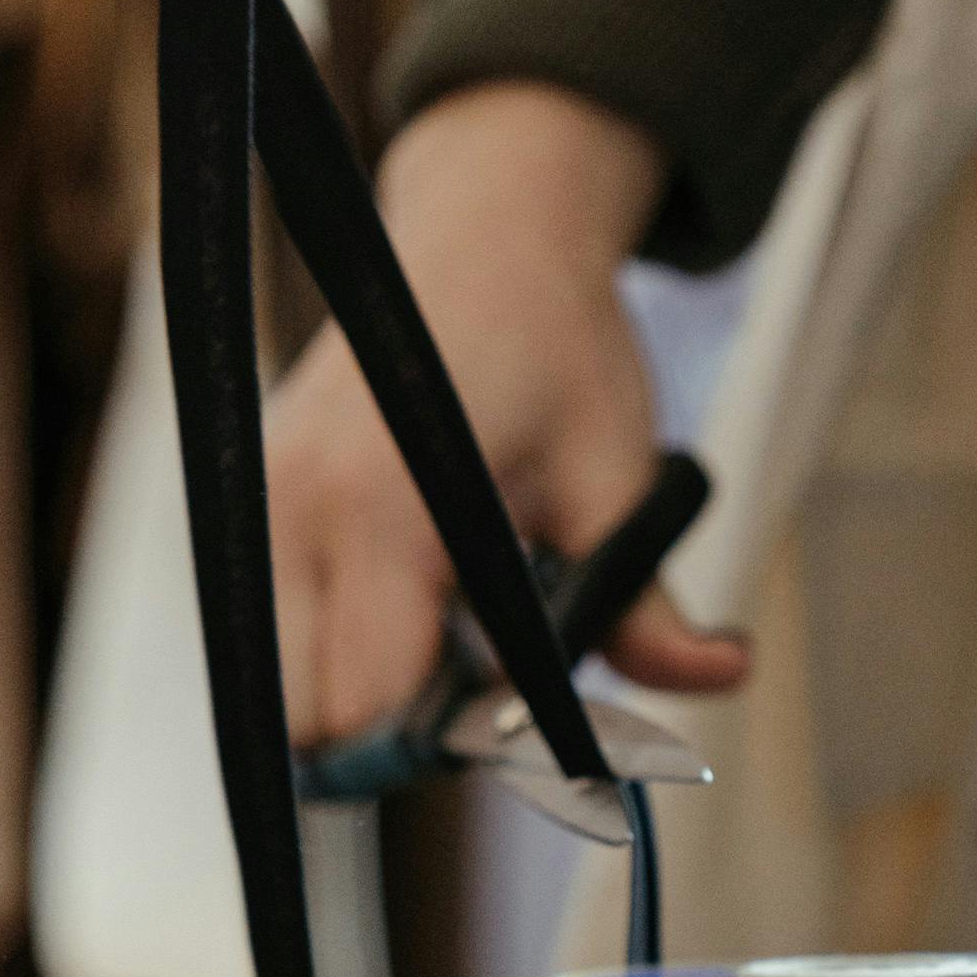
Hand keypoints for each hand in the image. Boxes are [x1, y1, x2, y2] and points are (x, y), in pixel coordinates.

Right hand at [266, 85, 752, 746]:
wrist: (483, 229)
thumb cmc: (554, 342)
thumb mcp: (619, 475)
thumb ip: (646, 600)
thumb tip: (724, 675)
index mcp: (384, 505)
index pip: (369, 703)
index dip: (439, 747)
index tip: (508, 733)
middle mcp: (296, 508)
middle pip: (305, 718)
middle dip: (391, 736)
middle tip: (480, 696)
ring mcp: (260, 503)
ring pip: (281, 681)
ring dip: (361, 693)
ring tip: (451, 634)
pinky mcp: (252, 500)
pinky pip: (276, 628)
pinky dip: (338, 646)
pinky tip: (412, 596)